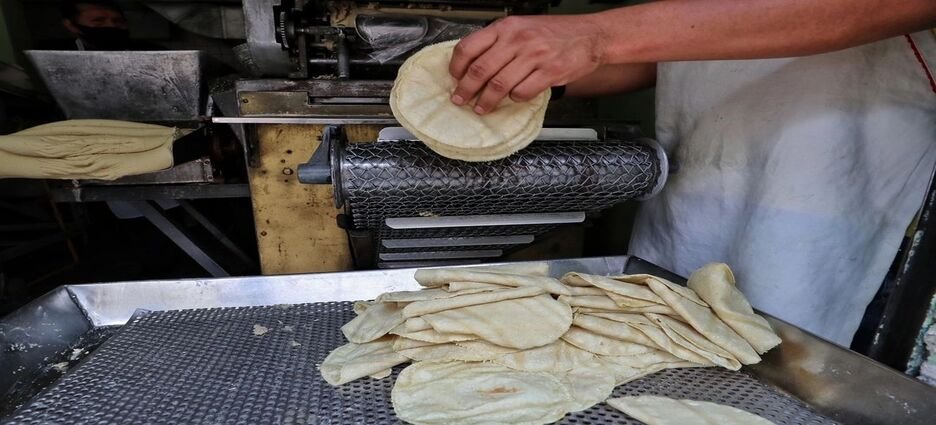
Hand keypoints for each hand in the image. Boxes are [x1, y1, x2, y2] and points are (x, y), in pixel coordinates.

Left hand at [449, 15, 605, 113]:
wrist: (590, 35)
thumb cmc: (555, 33)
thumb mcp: (522, 27)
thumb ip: (499, 42)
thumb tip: (472, 64)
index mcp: (507, 27)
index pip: (470, 47)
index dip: (457, 67)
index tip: (455, 78)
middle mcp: (518, 39)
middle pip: (480, 70)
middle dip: (466, 90)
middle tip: (460, 100)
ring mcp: (534, 56)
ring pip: (499, 85)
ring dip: (486, 101)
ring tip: (482, 108)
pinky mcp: (550, 72)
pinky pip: (523, 92)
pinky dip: (515, 99)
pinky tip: (514, 98)